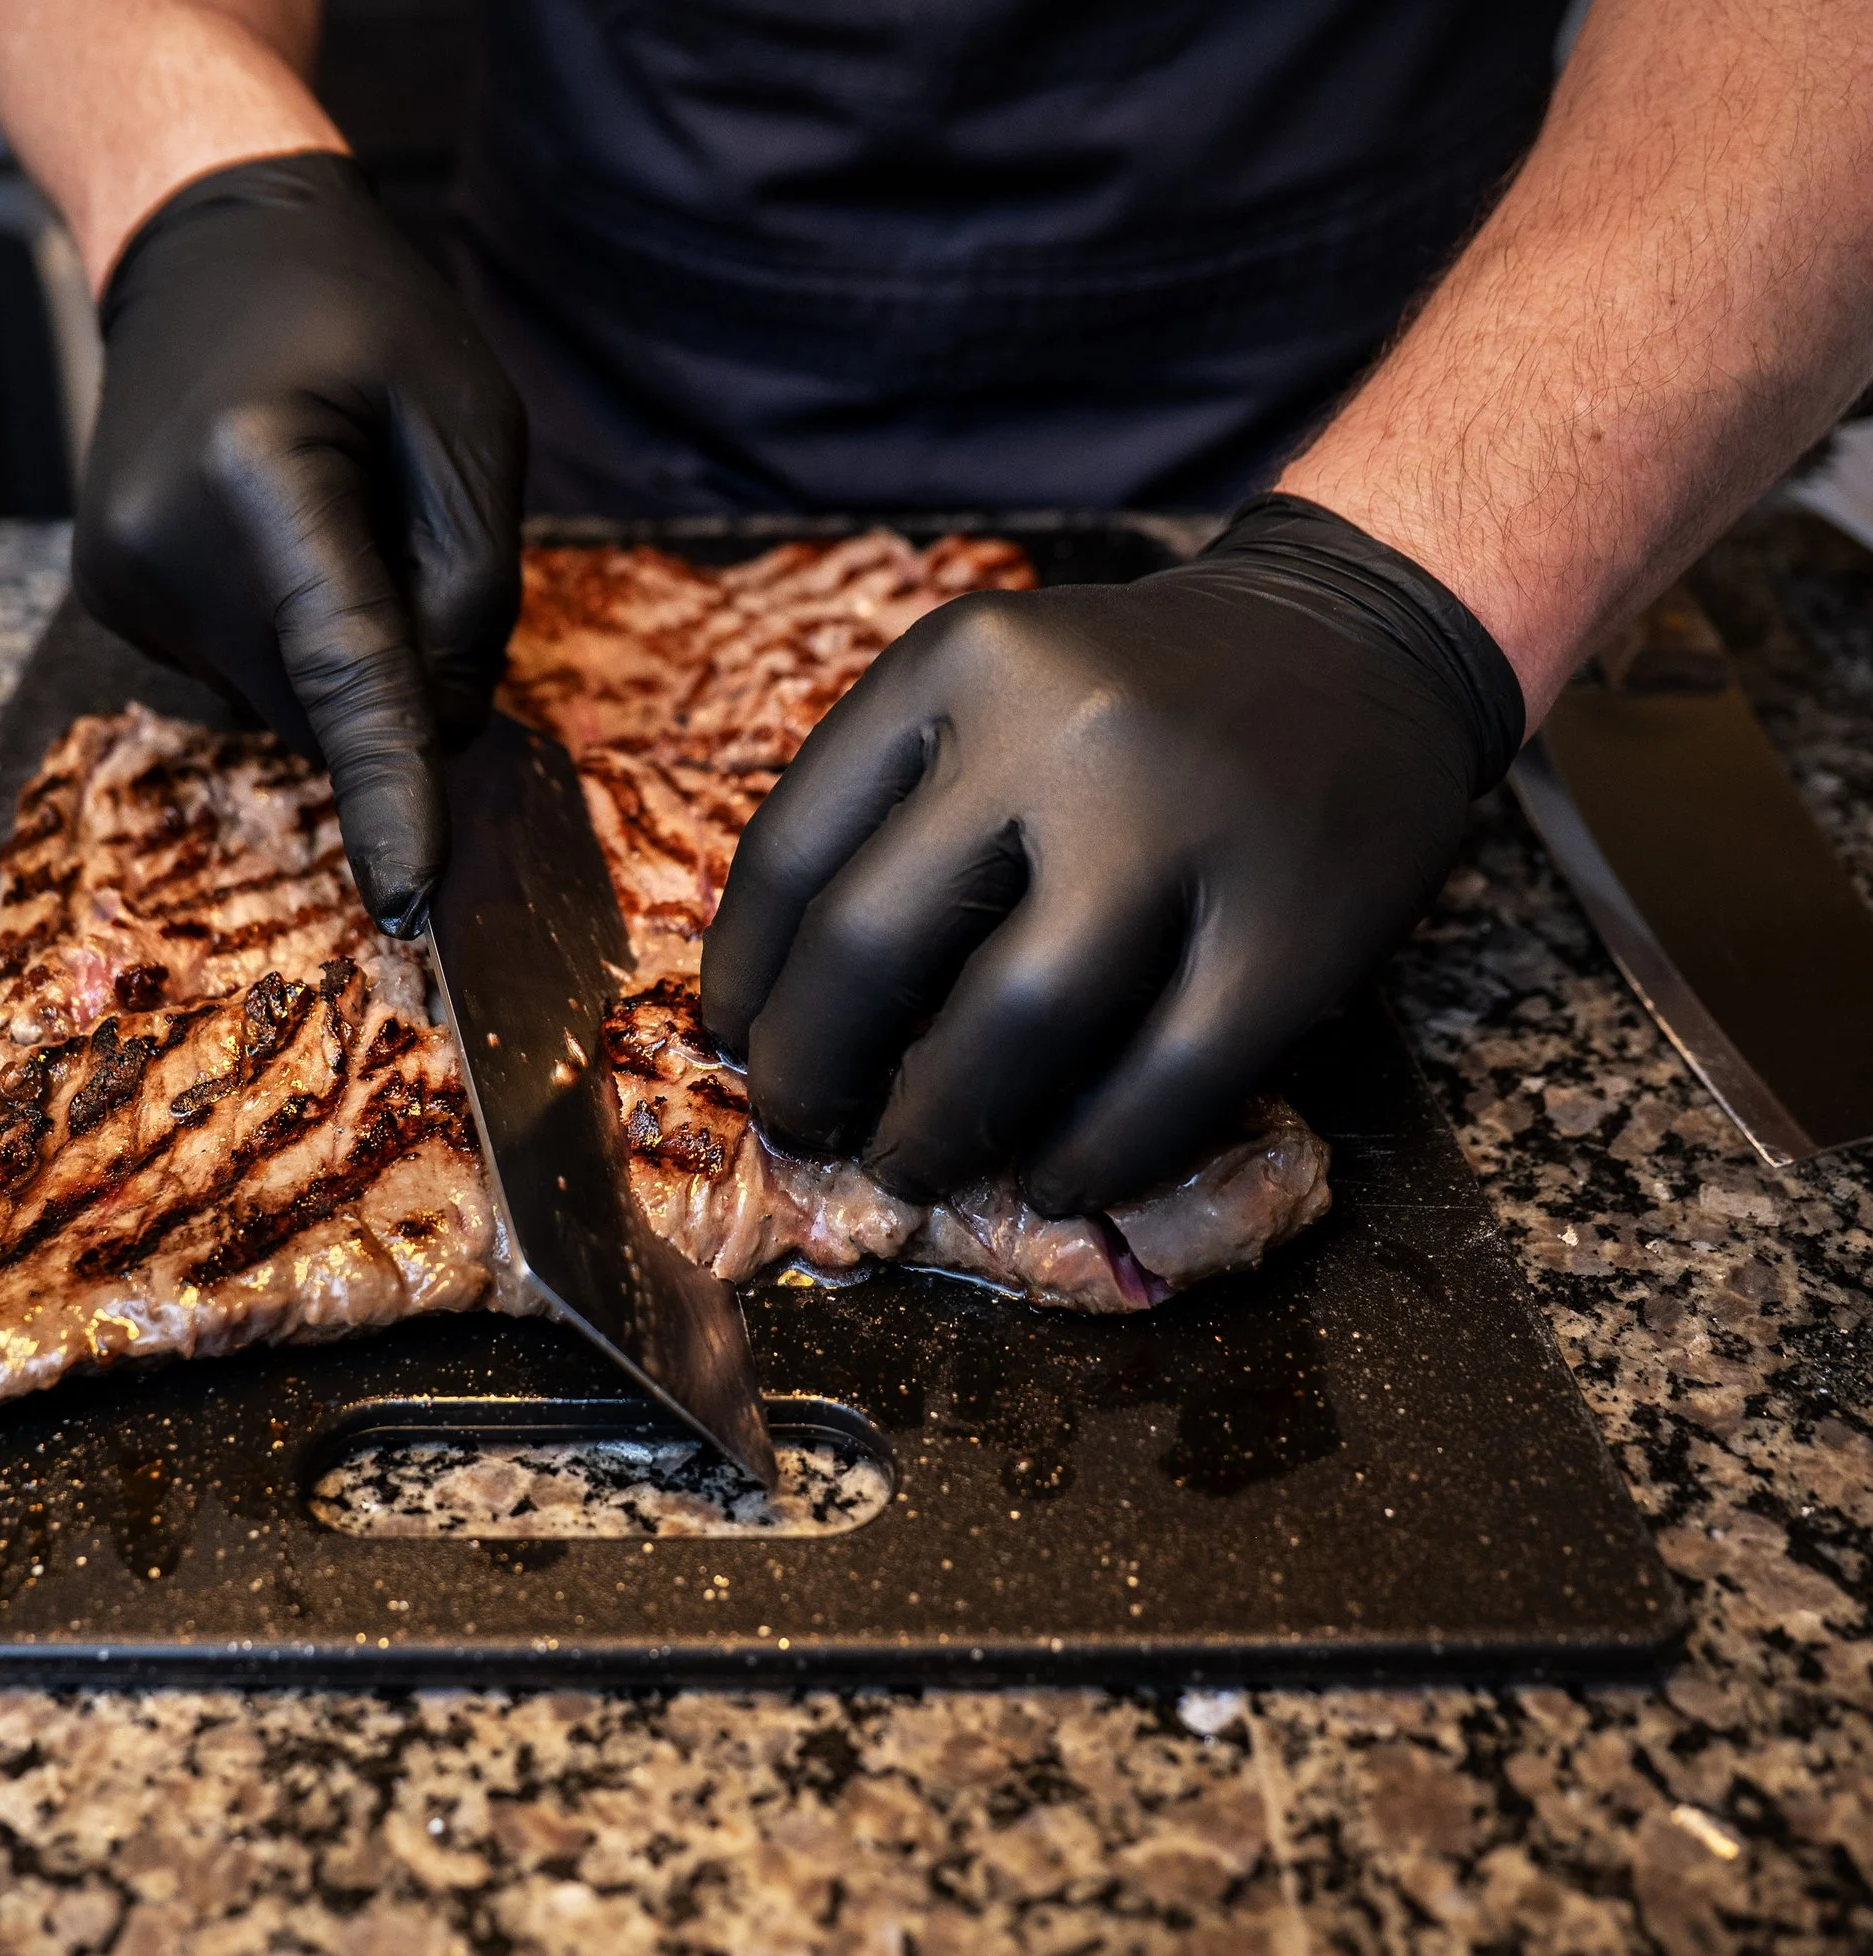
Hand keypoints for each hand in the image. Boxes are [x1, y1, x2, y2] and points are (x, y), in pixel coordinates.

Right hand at [73, 151, 526, 934]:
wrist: (209, 244)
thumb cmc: (365, 319)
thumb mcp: (474, 423)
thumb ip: (472, 589)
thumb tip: (433, 736)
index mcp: (258, 473)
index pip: (346, 669)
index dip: (389, 790)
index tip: (413, 897)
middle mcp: (164, 542)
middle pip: (327, 706)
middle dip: (391, 669)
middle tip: (395, 528)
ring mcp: (121, 581)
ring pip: (287, 707)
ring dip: (337, 652)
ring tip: (323, 513)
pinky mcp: (112, 602)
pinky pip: (244, 675)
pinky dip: (286, 638)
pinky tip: (272, 536)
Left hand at [699, 496, 1523, 1211]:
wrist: (1359, 637)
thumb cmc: (1134, 692)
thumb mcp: (994, 687)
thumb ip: (895, 806)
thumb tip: (779, 1012)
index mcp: (959, 663)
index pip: (794, 853)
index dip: (747, 980)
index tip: (738, 1045)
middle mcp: (1062, 729)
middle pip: (876, 949)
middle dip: (814, 1074)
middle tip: (809, 1129)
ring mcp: (1187, 824)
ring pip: (1013, 1027)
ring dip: (939, 1131)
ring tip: (913, 1167)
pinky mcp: (1295, 923)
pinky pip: (1164, 1083)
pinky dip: (1092, 1156)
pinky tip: (1054, 1177)